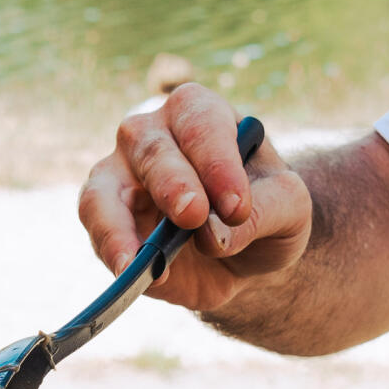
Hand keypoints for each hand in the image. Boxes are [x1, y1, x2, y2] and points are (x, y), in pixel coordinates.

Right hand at [76, 83, 311, 312]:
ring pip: (104, 190)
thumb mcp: (290, 207)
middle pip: (150, 149)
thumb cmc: (266, 211)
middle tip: (193, 216)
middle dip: (172, 184)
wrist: (246, 254)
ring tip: (138, 261)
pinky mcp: (104, 218)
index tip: (237, 206)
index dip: (217, 162)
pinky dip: (112, 253)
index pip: (202, 125)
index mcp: (201, 113)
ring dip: (119, 224)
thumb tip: (212, 236)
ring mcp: (119, 175)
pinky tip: (131, 275)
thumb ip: (264, 211)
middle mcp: (151, 134)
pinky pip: (98, 231)